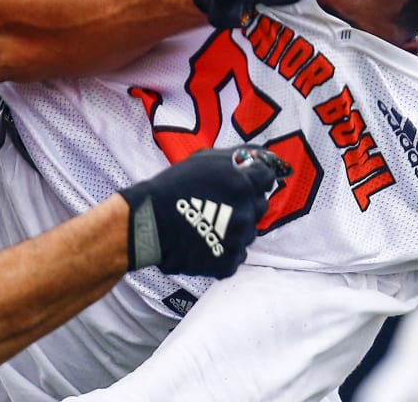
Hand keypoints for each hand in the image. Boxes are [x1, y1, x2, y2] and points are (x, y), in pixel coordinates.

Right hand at [118, 145, 288, 277]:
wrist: (149, 225)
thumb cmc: (171, 188)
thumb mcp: (203, 160)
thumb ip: (234, 158)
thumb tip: (257, 157)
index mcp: (242, 184)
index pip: (267, 177)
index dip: (256, 178)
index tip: (245, 180)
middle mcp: (246, 211)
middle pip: (260, 205)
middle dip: (245, 202)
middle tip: (221, 203)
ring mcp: (239, 239)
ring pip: (248, 232)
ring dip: (235, 227)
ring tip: (208, 224)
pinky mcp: (228, 261)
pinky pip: (236, 255)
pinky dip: (224, 249)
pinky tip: (205, 241)